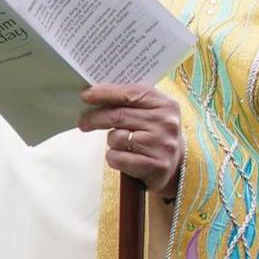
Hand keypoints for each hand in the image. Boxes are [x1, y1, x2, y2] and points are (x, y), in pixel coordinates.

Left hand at [81, 84, 183, 198]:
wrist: (176, 164)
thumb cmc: (155, 133)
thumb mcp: (151, 111)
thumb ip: (129, 101)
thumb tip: (92, 94)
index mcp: (165, 104)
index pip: (130, 94)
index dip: (104, 93)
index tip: (85, 95)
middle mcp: (165, 123)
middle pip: (118, 116)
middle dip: (95, 118)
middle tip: (83, 122)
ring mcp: (161, 145)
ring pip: (116, 138)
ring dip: (111, 141)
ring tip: (122, 143)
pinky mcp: (154, 166)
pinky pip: (117, 158)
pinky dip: (114, 158)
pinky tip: (124, 158)